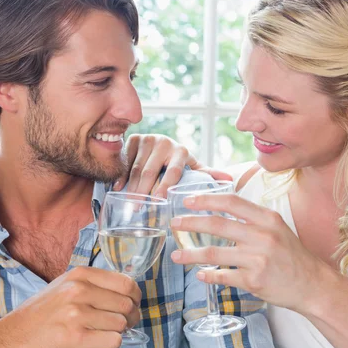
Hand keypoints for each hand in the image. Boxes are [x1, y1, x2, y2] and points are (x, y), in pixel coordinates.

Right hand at [17, 267, 140, 347]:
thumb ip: (94, 283)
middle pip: (127, 304)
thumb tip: (127, 289)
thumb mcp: (65, 285)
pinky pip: (113, 340)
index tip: (133, 303)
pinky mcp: (76, 338)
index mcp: (80, 275)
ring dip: (120, 331)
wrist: (14, 337)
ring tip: (106, 331)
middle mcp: (79, 291)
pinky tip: (99, 340)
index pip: (125, 283)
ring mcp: (77, 314)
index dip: (135, 296)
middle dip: (132, 316)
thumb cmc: (42, 312)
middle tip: (125, 322)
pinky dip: (112, 343)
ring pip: (121, 323)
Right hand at [115, 134, 232, 196]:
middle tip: (138, 209)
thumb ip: (207, 174)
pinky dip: (121, 175)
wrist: (160, 143)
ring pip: (136, 166)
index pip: (173, 171)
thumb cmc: (178, 161)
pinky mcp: (134, 138)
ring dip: (131, 186)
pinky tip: (118, 189)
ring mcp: (148, 139)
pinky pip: (125, 159)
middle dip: (143, 191)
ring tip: (129, 204)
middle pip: (150, 170)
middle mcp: (164, 142)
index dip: (165, 185)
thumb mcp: (192, 166)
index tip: (159, 200)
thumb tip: (230, 180)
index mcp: (181, 151)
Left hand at [169, 193, 325, 312]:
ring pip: (215, 253)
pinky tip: (200, 273)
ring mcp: (258, 259)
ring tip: (176, 256)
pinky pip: (223, 276)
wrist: (312, 284)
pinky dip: (208, 275)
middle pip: (217, 225)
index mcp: (267, 218)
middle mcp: (262, 235)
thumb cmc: (291, 255)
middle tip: (174, 223)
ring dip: (191, 254)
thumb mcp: (276, 227)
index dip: (206, 199)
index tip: (188, 200)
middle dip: (191, 223)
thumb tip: (218, 210)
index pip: (231, 202)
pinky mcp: (254, 280)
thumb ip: (251, 219)